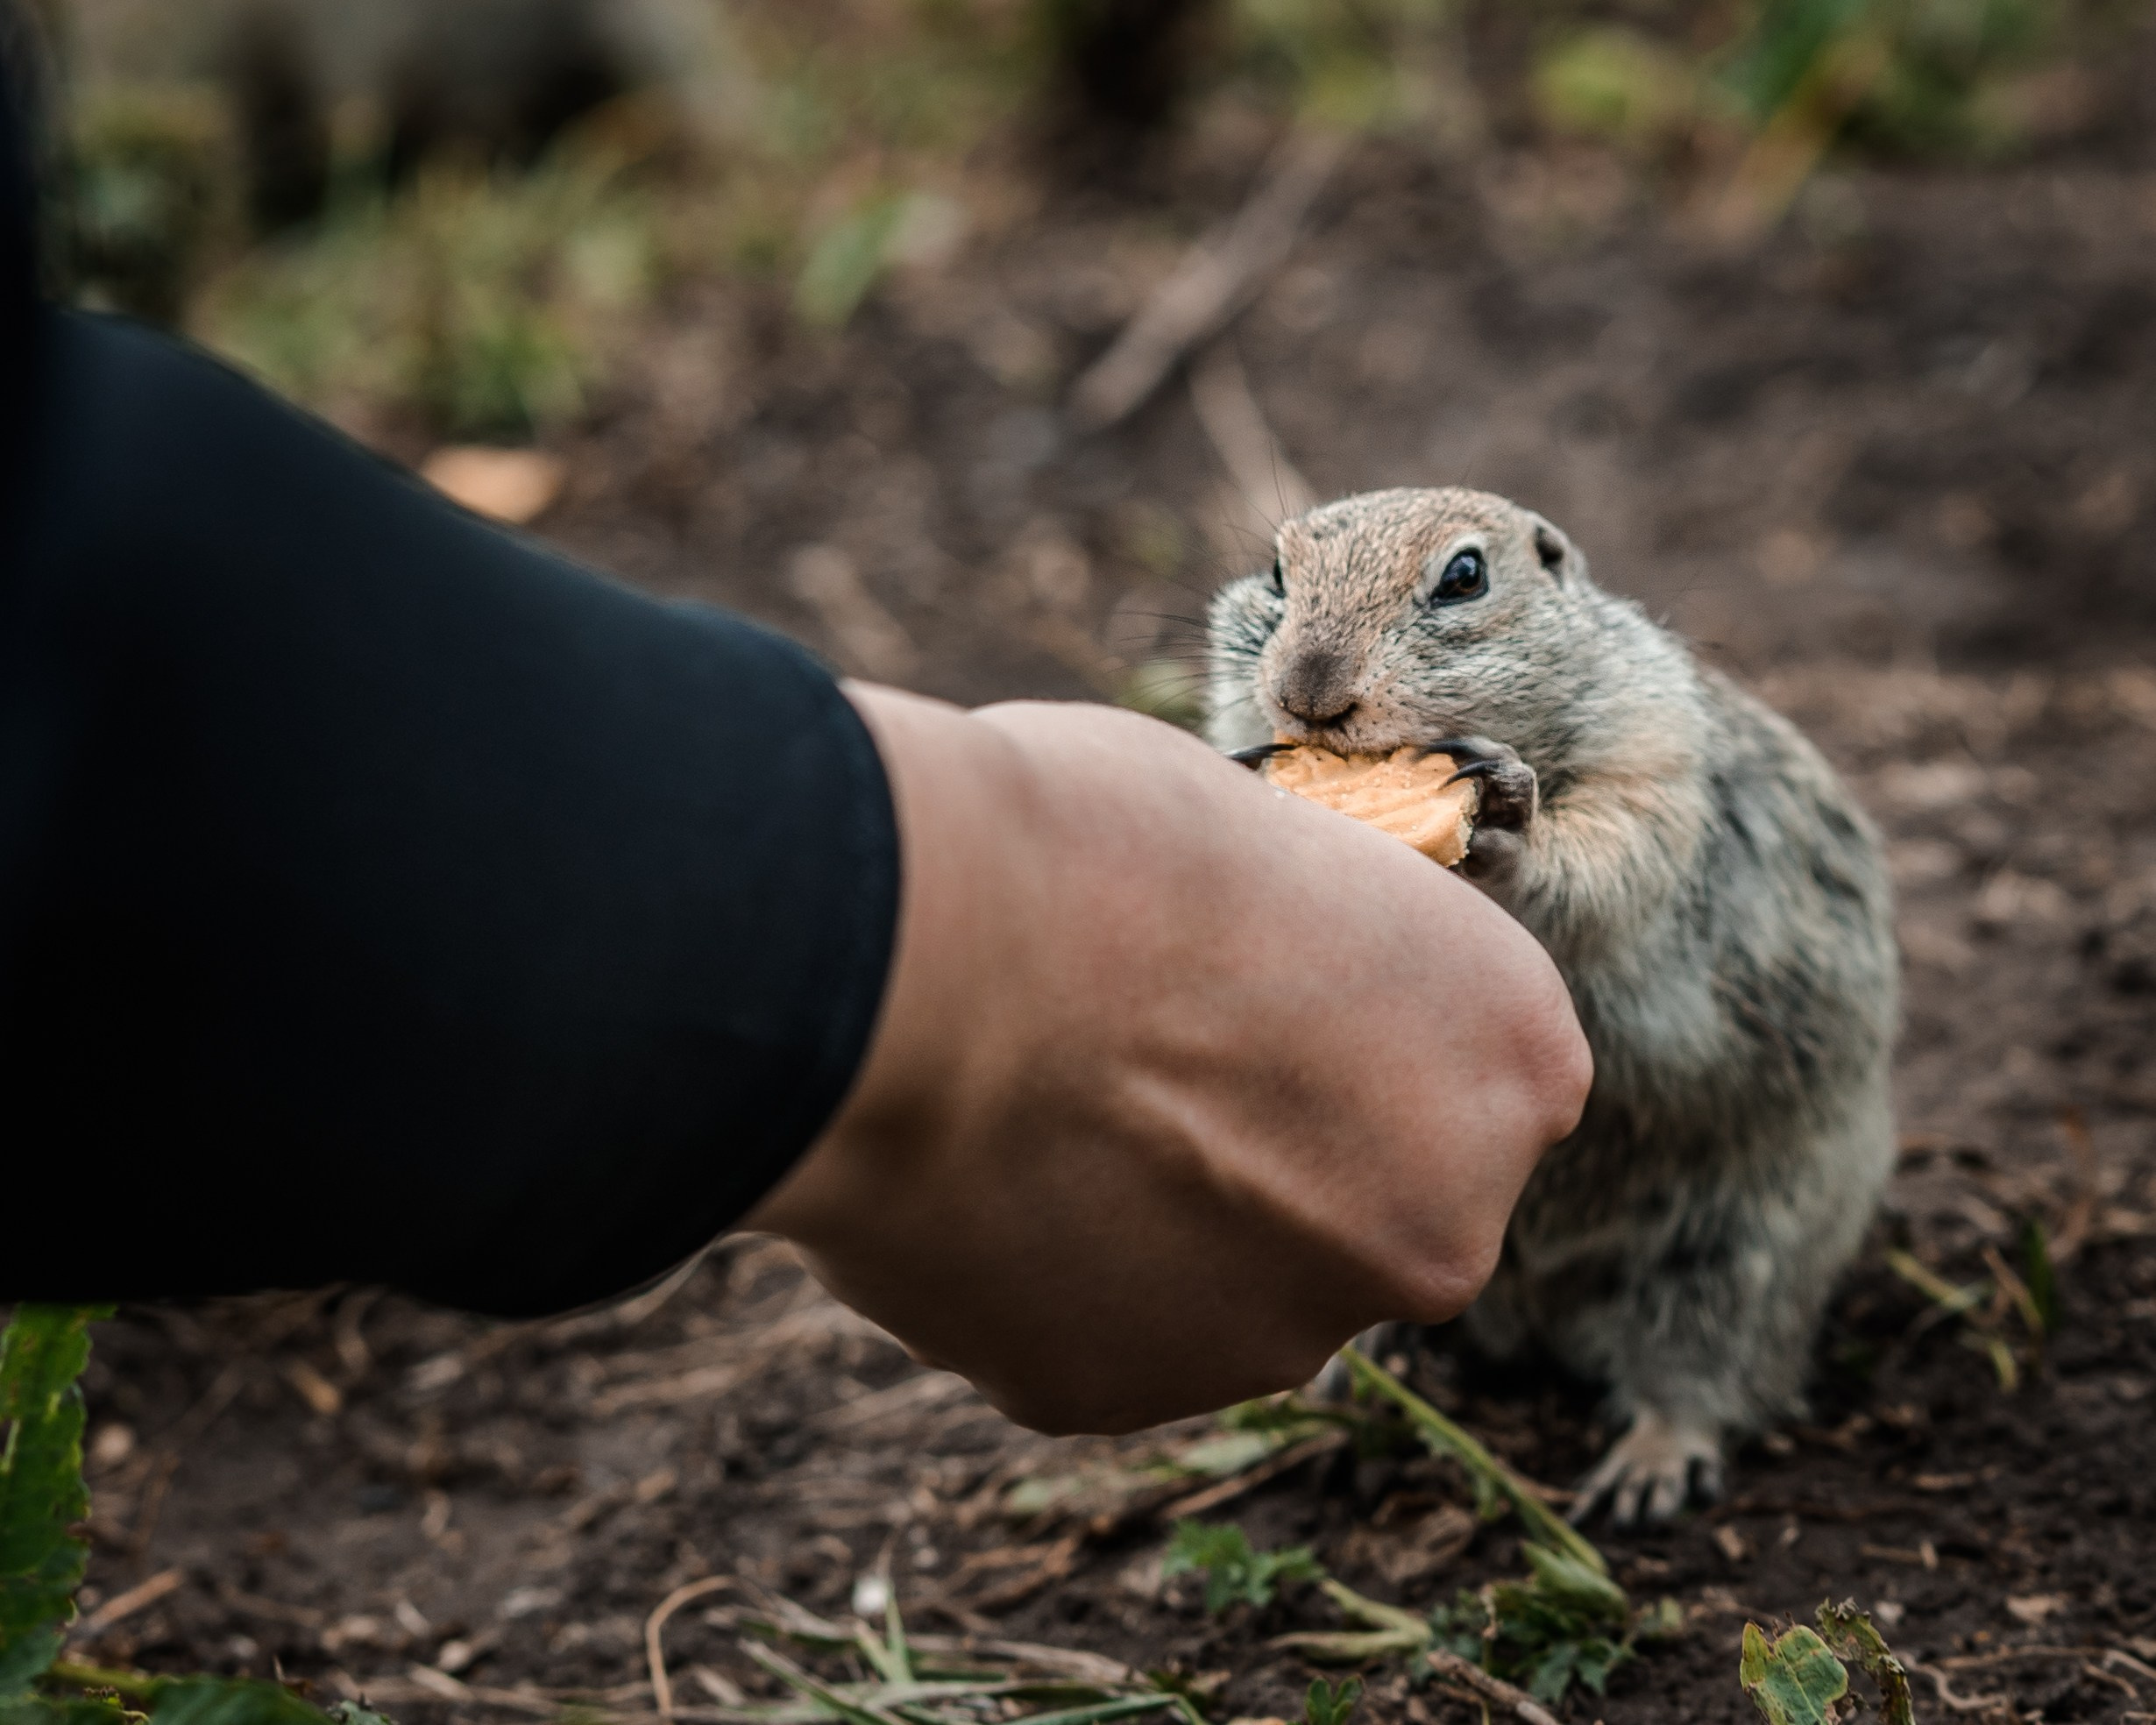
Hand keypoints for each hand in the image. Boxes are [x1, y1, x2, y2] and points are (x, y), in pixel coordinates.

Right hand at [745, 689, 1589, 1434]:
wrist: (910, 955)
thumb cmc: (1090, 841)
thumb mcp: (1265, 843)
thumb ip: (1308, 954)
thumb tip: (1256, 976)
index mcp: (1509, 1059)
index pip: (1465, 1066)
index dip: (1355, 1023)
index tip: (1260, 988)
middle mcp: (1436, 1229)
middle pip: (1365, 1198)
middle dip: (1273, 1146)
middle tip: (1140, 1056)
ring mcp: (1278, 1333)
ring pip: (1228, 1277)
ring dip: (1158, 1216)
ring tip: (1035, 1101)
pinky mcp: (1115, 1393)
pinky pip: (1094, 1325)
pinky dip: (1044, 1266)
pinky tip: (977, 1165)